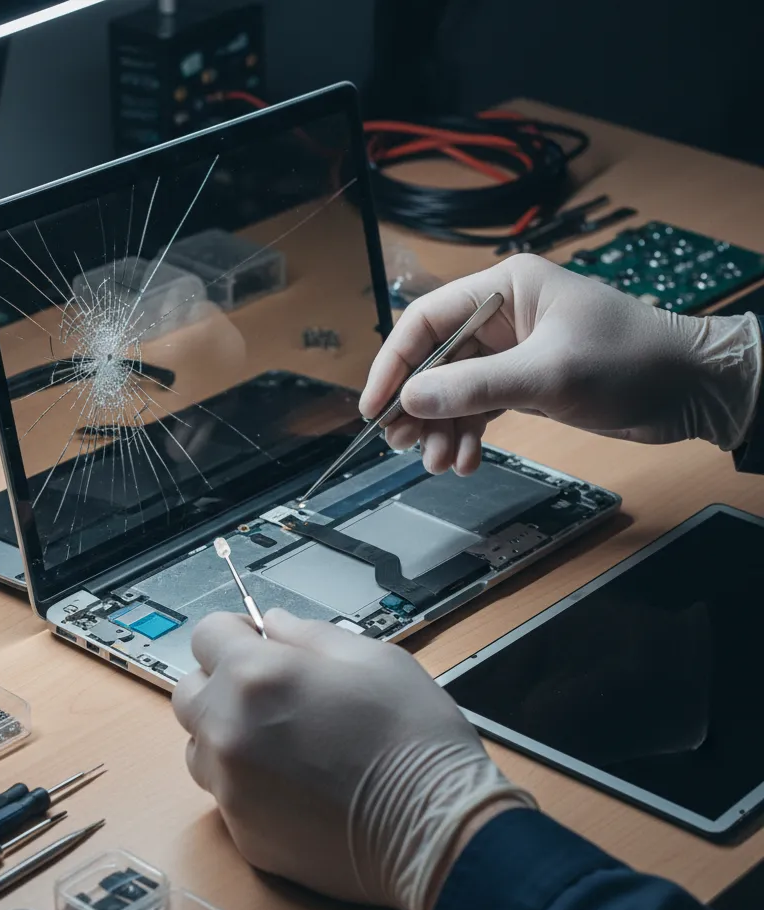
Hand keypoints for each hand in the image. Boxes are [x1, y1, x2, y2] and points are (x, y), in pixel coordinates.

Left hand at [172, 608, 532, 909]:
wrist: (436, 829)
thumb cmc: (414, 740)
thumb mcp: (373, 657)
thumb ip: (310, 634)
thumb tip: (273, 624)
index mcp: (257, 676)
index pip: (206, 635)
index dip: (233, 632)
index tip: (254, 641)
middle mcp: (229, 730)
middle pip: (189, 692)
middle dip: (221, 683)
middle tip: (268, 691)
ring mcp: (230, 787)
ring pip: (200, 747)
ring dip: (228, 735)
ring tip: (283, 741)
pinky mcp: (242, 832)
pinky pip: (225, 794)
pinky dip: (247, 782)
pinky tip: (295, 783)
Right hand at [360, 254, 762, 474]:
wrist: (692, 389)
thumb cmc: (632, 361)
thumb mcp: (548, 374)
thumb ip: (475, 387)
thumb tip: (410, 400)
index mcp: (504, 289)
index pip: (426, 320)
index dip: (394, 363)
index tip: (375, 406)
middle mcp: (501, 316)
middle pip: (434, 361)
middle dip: (418, 406)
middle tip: (403, 443)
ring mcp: (512, 351)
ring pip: (453, 391)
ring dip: (442, 429)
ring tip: (441, 463)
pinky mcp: (525, 382)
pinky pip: (478, 408)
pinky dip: (468, 434)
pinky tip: (466, 459)